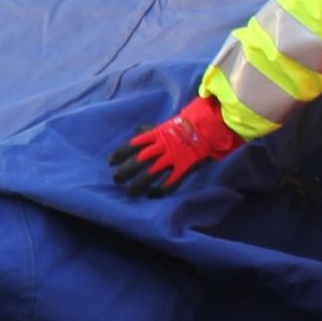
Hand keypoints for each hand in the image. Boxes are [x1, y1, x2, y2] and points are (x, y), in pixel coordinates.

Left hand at [109, 97, 241, 197]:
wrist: (210, 128)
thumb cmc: (187, 127)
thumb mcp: (165, 125)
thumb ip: (151, 131)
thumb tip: (138, 131)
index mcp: (156, 135)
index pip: (132, 145)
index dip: (120, 154)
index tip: (111, 162)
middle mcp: (161, 147)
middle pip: (138, 161)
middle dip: (125, 171)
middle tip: (116, 180)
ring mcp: (173, 158)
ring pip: (151, 174)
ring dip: (138, 185)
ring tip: (130, 193)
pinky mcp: (184, 168)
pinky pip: (170, 183)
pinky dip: (160, 190)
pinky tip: (153, 195)